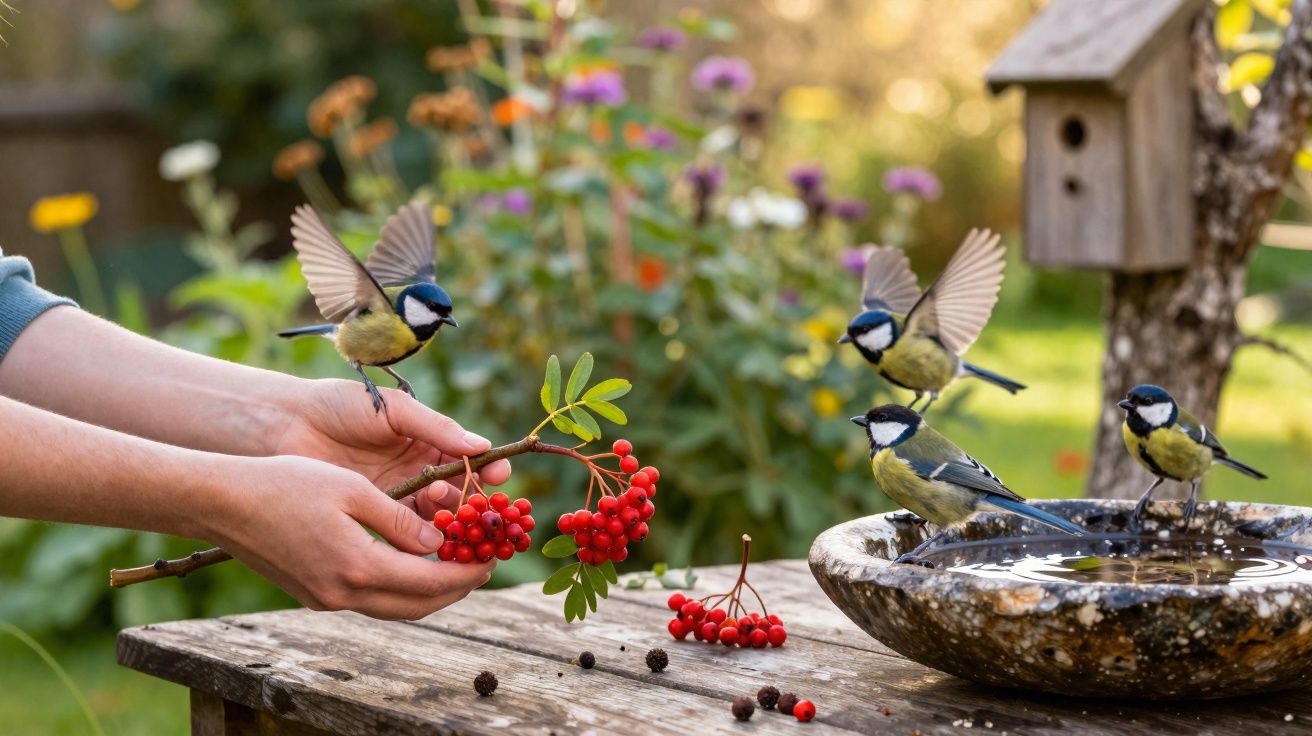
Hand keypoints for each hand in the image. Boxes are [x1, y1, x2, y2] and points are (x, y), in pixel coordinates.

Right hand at [207, 454, 493, 619]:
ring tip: (453, 565)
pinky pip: (369, 599)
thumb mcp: (353, 490)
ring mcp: (325, 598)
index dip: (465, 573)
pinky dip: (398, 588)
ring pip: (393, 608)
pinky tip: (410, 562)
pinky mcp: (312, 594)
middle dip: (454, 589)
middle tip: (480, 567)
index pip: (430, 582)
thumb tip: (437, 542)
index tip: (490, 561)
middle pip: (416, 606)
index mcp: (358, 566)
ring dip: (427, 592)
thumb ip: (399, 520)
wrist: (221, 503)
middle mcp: (343, 593)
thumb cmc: (286, 483)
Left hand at [272, 379, 511, 519]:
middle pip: (459, 495)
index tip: (500, 475)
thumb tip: (482, 446)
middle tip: (475, 506)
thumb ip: (437, 428)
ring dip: (449, 522)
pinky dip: (420, 540)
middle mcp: (418, 473)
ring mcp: (397, 498)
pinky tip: (428, 540)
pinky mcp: (374, 518)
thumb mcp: (395, 411)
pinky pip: (405, 535)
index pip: (469, 461)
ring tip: (447, 518)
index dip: (488, 470)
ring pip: (436, 519)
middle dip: (472, 502)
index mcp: (427, 444)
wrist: (287, 424)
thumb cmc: (340, 406)